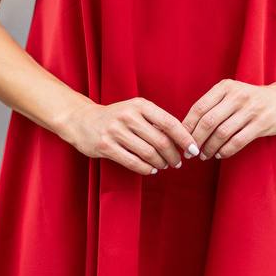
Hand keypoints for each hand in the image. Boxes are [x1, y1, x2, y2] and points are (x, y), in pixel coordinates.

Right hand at [60, 96, 199, 176]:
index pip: (169, 122)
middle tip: (178, 162)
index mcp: (140, 105)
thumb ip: (156, 121)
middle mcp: (128, 116)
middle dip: (174, 155)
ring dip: (160, 163)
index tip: (194, 150)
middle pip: (161, 141)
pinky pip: (133, 162)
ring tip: (164, 166)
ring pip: (148, 154)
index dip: (184, 138)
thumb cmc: (116, 117)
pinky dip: (147, 169)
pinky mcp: (106, 146)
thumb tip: (183, 139)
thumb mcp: (135, 110)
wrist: (82, 120)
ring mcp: (115, 131)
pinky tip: (151, 170)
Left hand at [180, 78, 275, 160]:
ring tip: (204, 155)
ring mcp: (250, 109)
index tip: (181, 139)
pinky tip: (219, 154)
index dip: (188, 126)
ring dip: (210, 148)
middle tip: (190, 152)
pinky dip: (225, 151)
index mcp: (225, 87)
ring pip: (222, 133)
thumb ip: (212, 106)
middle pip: (208, 122)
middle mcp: (237, 96)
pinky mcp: (261, 123)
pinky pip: (237, 141)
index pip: (199, 108)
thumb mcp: (231, 94)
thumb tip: (186, 127)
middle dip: (196, 140)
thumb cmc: (250, 100)